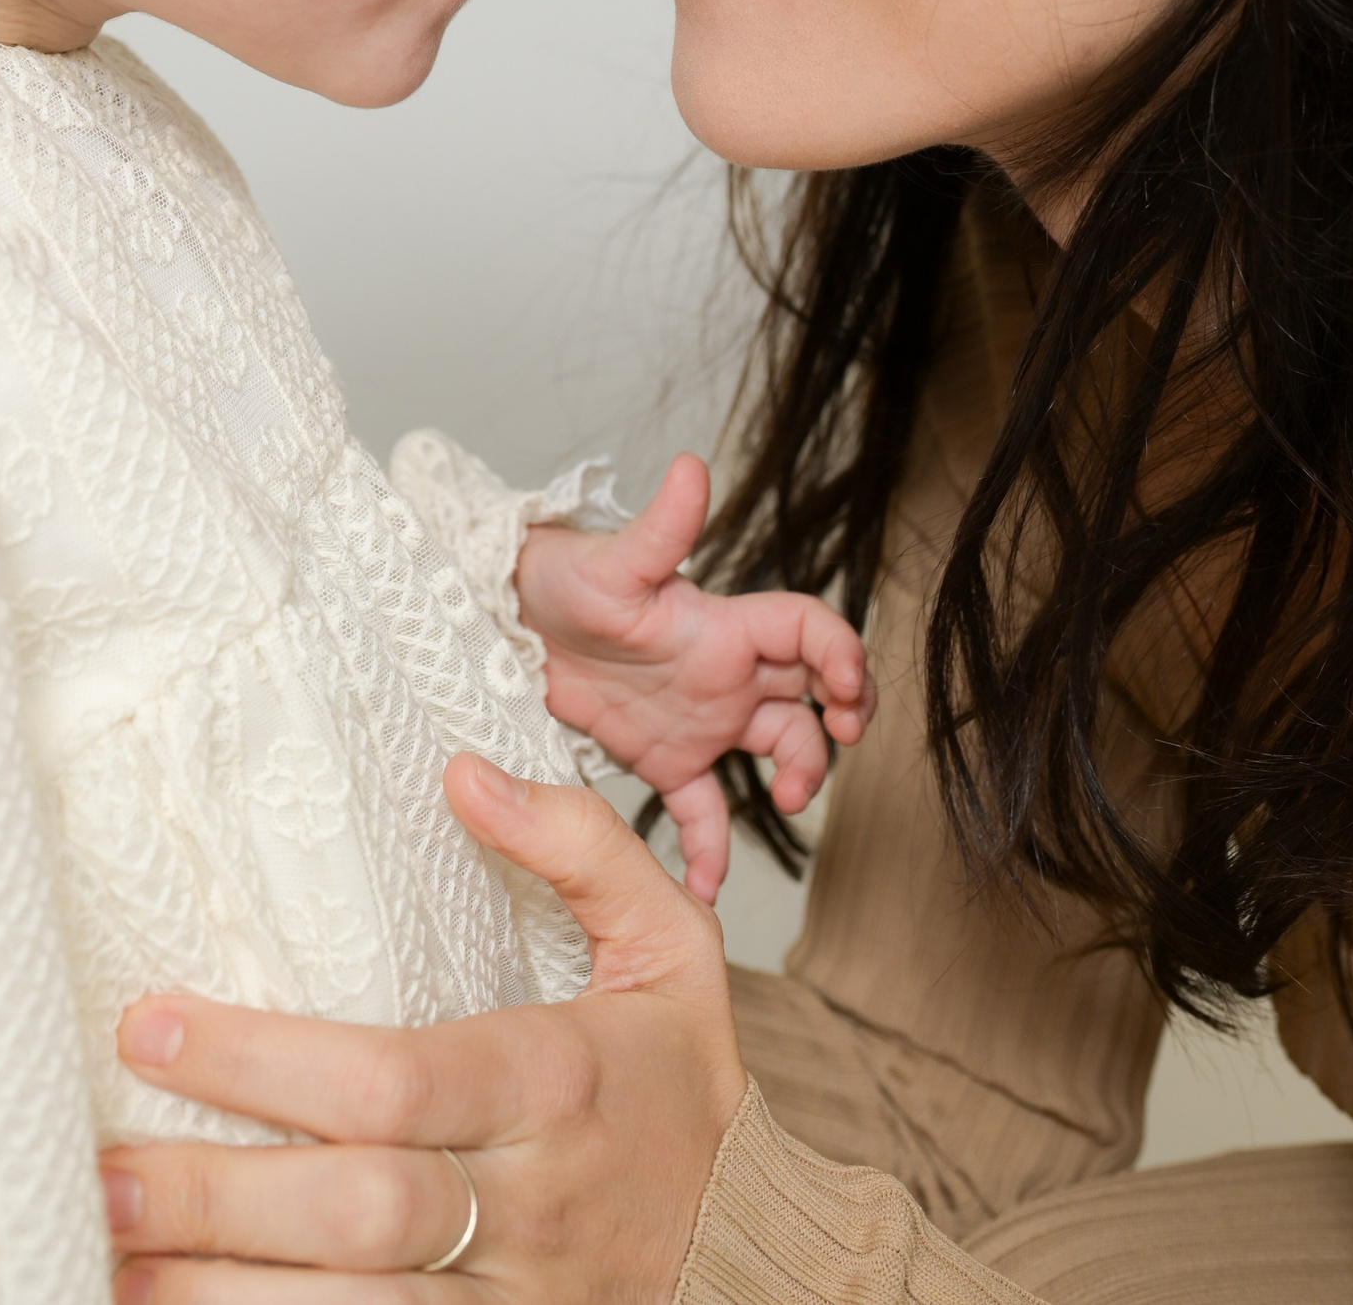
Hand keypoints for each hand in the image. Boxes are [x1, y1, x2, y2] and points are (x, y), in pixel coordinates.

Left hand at [101, 754, 747, 1303]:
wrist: (768, 1257)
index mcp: (554, 1084)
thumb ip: (580, 846)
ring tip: (110, 1265)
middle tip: (103, 1169)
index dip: (262, 1059)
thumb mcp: (671, 947)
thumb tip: (465, 773)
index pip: (391, 1077)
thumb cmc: (684, 1094)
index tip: (151, 1025)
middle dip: (218, 1199)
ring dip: (222, 1303)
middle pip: (359, 1211)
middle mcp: (528, 1205)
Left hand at [515, 453, 874, 901]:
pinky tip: (704, 886)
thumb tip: (692, 466)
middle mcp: (725, 671)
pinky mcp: (664, 758)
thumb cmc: (562, 574)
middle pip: (809, 697)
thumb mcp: (611, 559)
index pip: (807, 628)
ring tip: (780, 806)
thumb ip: (661, 527)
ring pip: (777, 749)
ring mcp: (700, 717)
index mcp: (723, 623)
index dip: (841, 653)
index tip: (846, 690)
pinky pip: (705, 807)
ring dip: (795, 778)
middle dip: (834, 725)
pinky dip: (712, 847)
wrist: (506, 618)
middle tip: (825, 756)